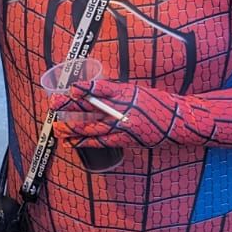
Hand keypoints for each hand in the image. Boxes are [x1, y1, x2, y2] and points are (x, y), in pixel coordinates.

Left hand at [52, 78, 209, 148]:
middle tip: (53, 105)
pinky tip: (70, 142)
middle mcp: (124, 109)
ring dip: (72, 128)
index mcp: (127, 93)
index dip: (87, 89)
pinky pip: (100, 141)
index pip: (104, 88)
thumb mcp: (136, 92)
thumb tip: (91, 93)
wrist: (178, 122)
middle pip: (92, 107)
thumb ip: (115, 93)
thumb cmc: (156, 104)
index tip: (73, 89)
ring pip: (92, 127)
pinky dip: (83, 142)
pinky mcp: (125, 140)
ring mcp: (124, 126)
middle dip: (70, 106)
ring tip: (56, 128)